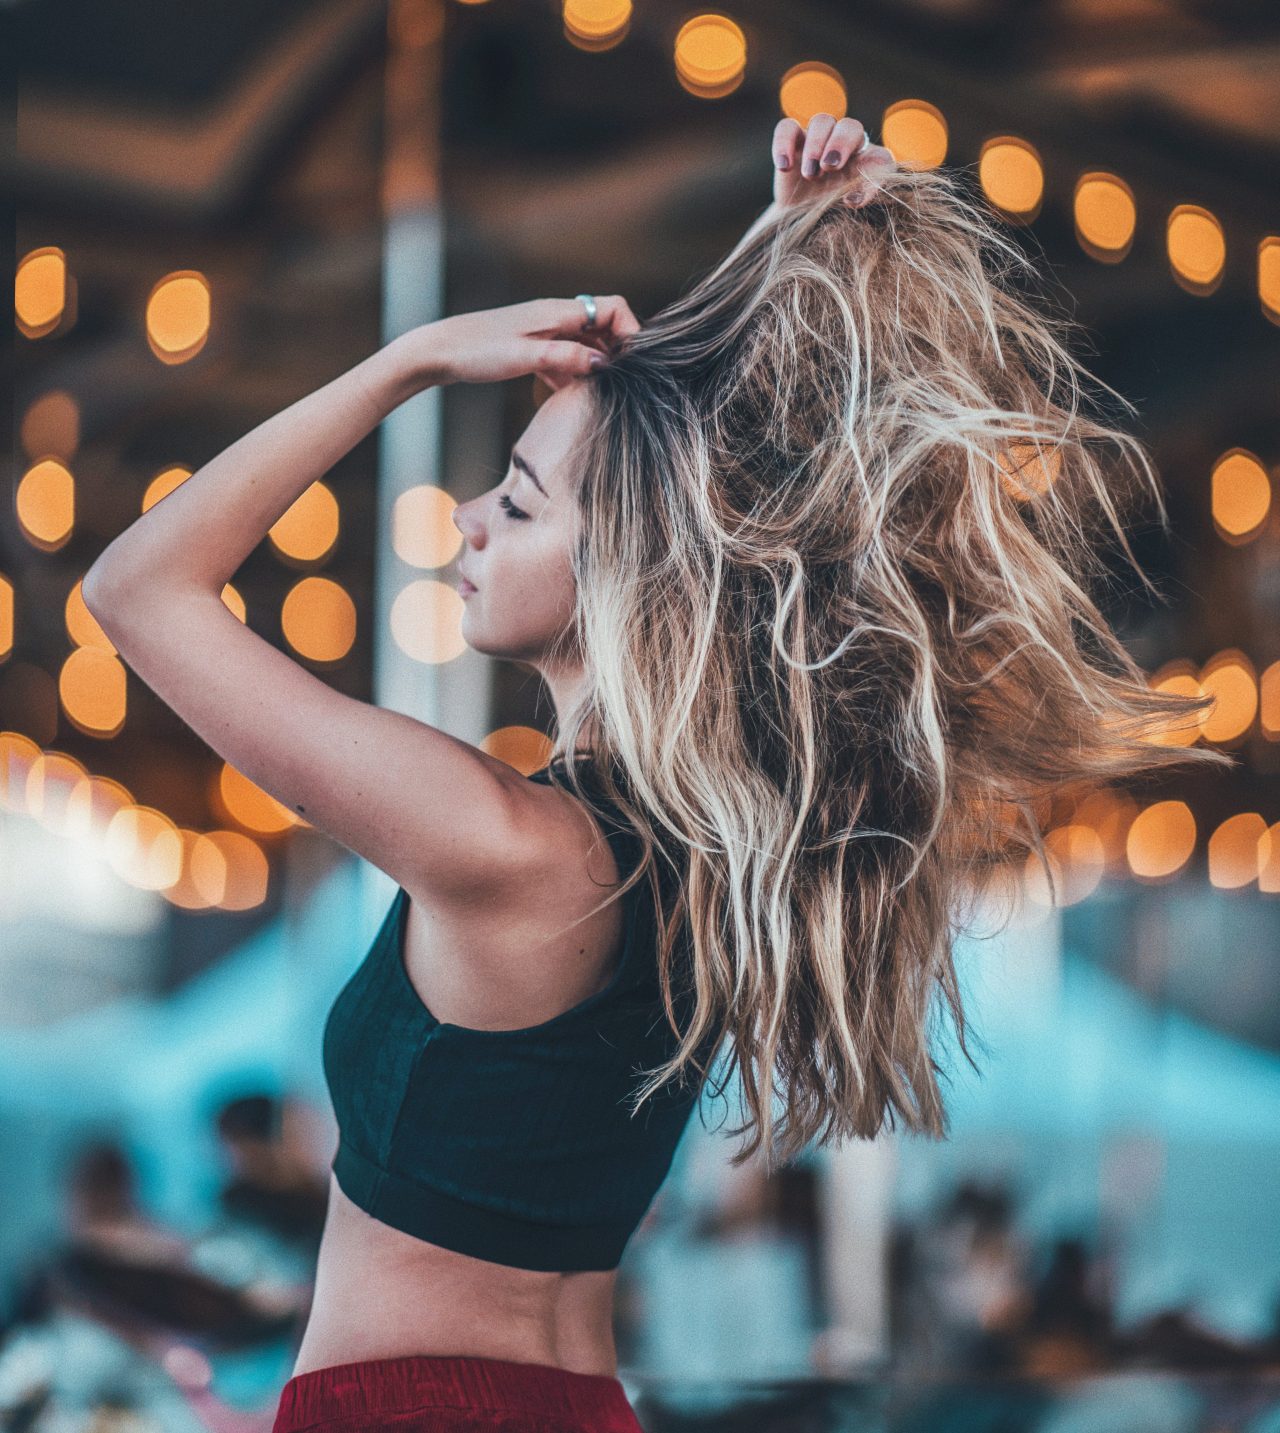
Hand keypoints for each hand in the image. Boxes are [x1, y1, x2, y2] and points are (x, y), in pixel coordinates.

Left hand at [421, 295, 641, 390]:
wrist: (438, 352)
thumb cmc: (477, 351)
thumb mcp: (526, 357)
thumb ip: (566, 358)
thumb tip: (604, 363)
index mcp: (557, 312)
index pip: (612, 309)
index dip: (630, 332)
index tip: (632, 363)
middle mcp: (555, 317)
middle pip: (602, 327)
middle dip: (616, 353)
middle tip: (619, 384)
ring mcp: (544, 332)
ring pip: (585, 345)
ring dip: (595, 366)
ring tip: (599, 393)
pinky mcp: (533, 347)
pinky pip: (565, 357)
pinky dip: (574, 373)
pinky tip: (570, 394)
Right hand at [771, 115, 893, 210]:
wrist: (798, 221)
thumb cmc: (828, 216)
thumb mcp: (846, 213)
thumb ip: (858, 202)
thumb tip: (852, 198)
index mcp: (868, 165)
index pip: (881, 159)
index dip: (871, 174)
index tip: (851, 201)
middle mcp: (846, 146)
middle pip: (850, 127)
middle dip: (840, 145)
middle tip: (829, 168)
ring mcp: (818, 141)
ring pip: (821, 121)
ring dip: (816, 146)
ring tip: (809, 175)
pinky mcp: (792, 142)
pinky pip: (786, 128)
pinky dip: (783, 144)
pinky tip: (784, 167)